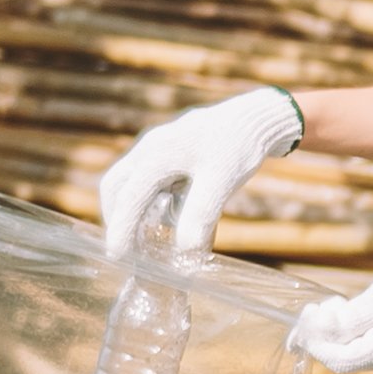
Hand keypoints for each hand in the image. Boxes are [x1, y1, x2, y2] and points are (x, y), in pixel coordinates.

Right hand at [97, 89, 301, 260]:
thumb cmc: (239, 146)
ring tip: (142, 234)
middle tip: (126, 248)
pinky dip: (144, 196)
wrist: (256, 117)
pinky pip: (145, 174)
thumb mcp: (221, 182)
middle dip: (117, 217)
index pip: (129, 197)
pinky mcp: (168, 148)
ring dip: (129, 206)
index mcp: (157, 155)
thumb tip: (184, 252)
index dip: (120, 228)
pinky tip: (165, 213)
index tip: (118, 256)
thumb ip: (201, 214)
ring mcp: (157, 145)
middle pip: (116, 186)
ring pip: (128, 179)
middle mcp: (150, 147)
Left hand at [291, 243, 372, 373]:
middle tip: (316, 307)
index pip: (342, 360)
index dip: (317, 343)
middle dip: (323, 335)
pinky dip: (349, 329)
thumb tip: (324, 330)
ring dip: (335, 330)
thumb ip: (356, 315)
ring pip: (352, 350)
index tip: (306, 319)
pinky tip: (347, 308)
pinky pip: (364, 342)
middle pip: (345, 357)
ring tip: (333, 304)